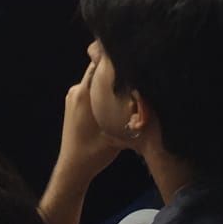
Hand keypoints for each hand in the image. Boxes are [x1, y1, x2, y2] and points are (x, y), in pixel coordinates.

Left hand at [57, 60, 124, 181]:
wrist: (73, 168)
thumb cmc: (94, 153)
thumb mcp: (117, 136)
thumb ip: (131, 119)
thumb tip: (151, 107)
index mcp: (83, 94)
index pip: (97, 64)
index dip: (112, 58)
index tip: (128, 55)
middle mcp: (75, 90)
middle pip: (96, 71)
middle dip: (112, 71)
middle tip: (131, 72)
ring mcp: (72, 97)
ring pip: (93, 81)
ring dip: (106, 83)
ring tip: (125, 87)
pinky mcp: (72, 104)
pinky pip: (88, 90)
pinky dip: (100, 92)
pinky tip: (113, 100)